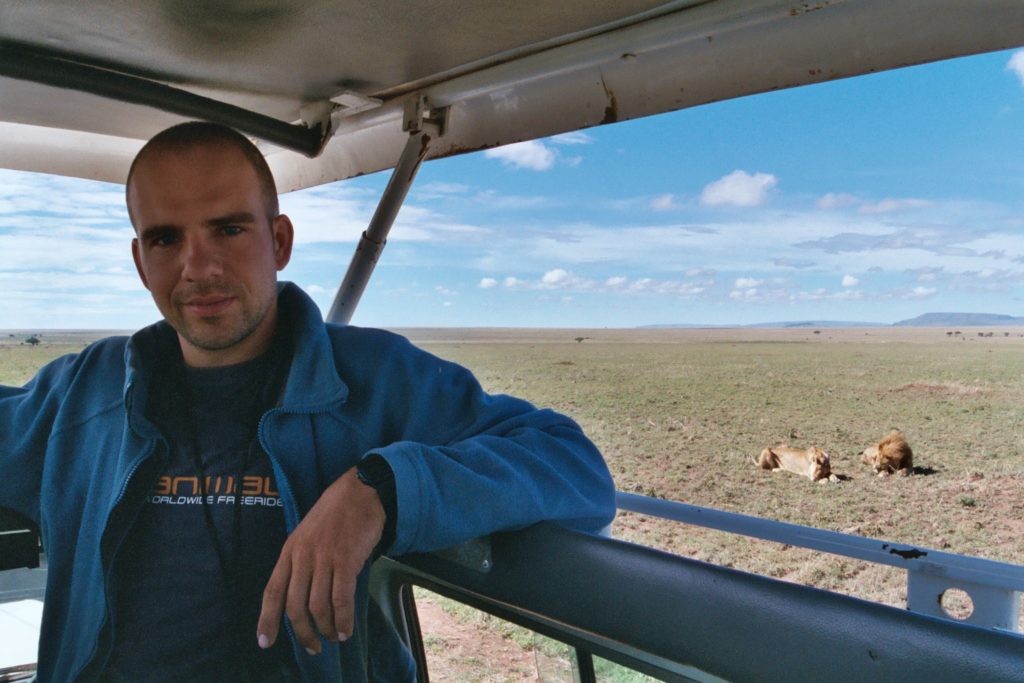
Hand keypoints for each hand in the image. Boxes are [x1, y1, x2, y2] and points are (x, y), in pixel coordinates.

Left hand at [256, 467, 385, 653]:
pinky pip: (341, 599)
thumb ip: (301, 561)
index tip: (265, 642)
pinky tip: (346, 629)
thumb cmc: (336, 513)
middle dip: (303, 633)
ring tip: (334, 636)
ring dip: (326, 628)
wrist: (361, 491)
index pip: (272, 591)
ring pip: (318, 606)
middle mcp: (303, 556)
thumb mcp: (307, 534)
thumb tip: (303, 595)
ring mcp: (324, 558)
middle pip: (295, 606)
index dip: (267, 619)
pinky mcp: (346, 560)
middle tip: (313, 647)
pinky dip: (343, 620)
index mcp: (289, 550)